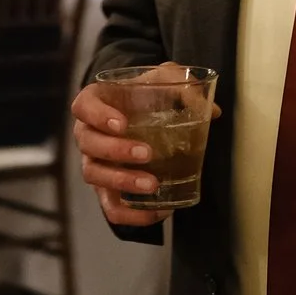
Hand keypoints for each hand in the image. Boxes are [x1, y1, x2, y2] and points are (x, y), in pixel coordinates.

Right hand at [72, 74, 170, 226]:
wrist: (141, 111)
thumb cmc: (147, 93)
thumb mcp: (165, 79)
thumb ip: (185, 86)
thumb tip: (213, 112)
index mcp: (96, 102)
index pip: (83, 106)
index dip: (97, 115)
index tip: (122, 123)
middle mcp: (89, 132)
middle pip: (88, 144)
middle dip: (116, 151)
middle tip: (147, 153)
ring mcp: (94, 162)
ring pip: (94, 175)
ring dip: (121, 182)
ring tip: (152, 185)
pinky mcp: (107, 188)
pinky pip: (110, 207)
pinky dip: (130, 214)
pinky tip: (157, 212)